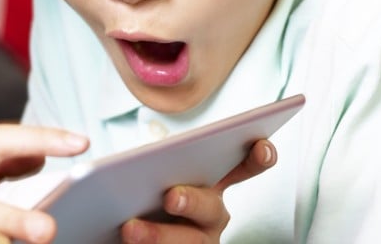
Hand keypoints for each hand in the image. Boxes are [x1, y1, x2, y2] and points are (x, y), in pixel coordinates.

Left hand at [118, 138, 275, 242]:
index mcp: (210, 186)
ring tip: (130, 229)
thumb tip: (129, 159)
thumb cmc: (138, 200)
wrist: (120, 236)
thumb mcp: (146, 177)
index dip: (257, 156)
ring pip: (190, 243)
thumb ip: (150, 165)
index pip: (243, 167)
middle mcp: (212, 217)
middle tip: (170, 195)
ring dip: (161, 236)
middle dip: (192, 200)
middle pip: (211, 208)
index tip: (260, 145)